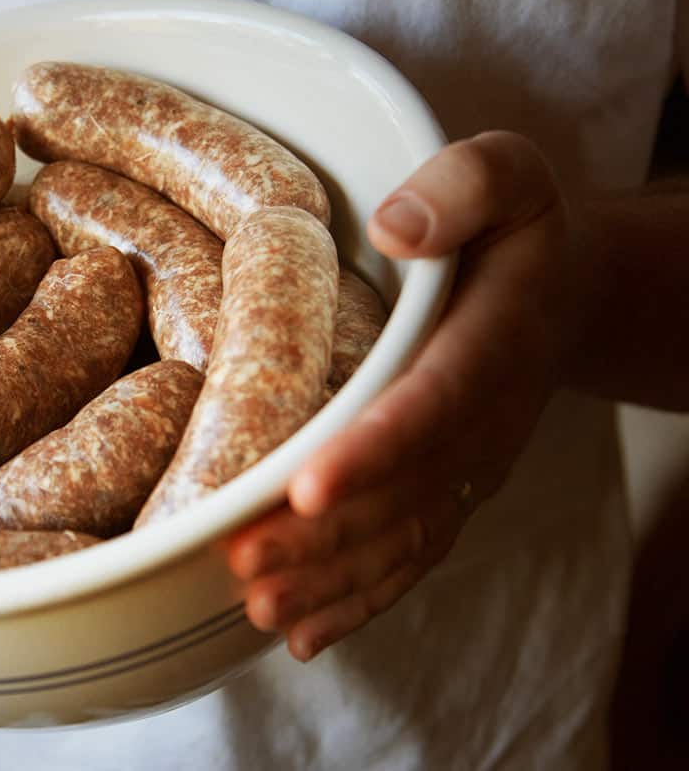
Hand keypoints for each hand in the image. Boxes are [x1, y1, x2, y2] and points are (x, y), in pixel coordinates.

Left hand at [226, 131, 582, 660]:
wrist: (563, 291)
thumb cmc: (515, 228)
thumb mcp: (504, 175)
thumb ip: (462, 190)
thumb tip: (396, 227)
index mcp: (492, 342)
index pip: (431, 404)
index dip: (374, 450)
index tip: (310, 488)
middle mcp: (482, 421)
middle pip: (403, 493)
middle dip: (326, 538)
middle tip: (245, 564)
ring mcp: (467, 467)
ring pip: (401, 539)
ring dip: (330, 580)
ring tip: (259, 607)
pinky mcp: (448, 490)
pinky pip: (408, 554)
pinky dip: (358, 598)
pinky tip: (301, 633)